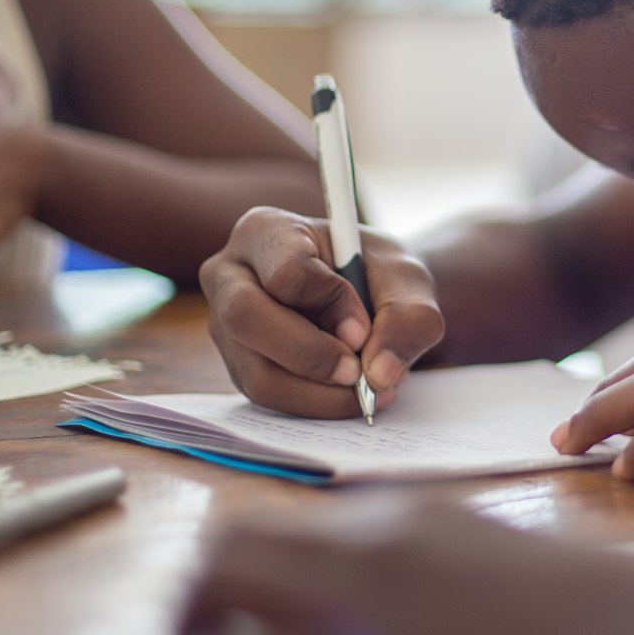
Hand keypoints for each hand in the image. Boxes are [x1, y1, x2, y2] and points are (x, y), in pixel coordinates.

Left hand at [180, 498, 633, 634]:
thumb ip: (408, 555)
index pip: (274, 522)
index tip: (224, 595)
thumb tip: (351, 581)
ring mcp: (360, 613)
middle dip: (195, 591)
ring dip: (190, 630)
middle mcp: (362, 550)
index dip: (234, 561)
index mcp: (395, 516)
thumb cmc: (570, 609)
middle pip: (229, 549)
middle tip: (191, 630)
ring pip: (217, 598)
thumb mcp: (478, 552)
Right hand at [200, 206, 443, 418]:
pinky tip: (349, 394)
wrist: (373, 295)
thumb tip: (379, 372)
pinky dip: (315, 403)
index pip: (286, 272)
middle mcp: (230, 274)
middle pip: (245, 318)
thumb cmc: (380, 274)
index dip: (331, 305)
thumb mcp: (408, 281)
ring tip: (368, 388)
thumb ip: (407, 318)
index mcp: (266, 231)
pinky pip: (268, 396)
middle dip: (310, 355)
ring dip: (320, 392)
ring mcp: (226, 324)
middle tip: (360, 375)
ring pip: (257, 372)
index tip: (365, 327)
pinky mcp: (238, 364)